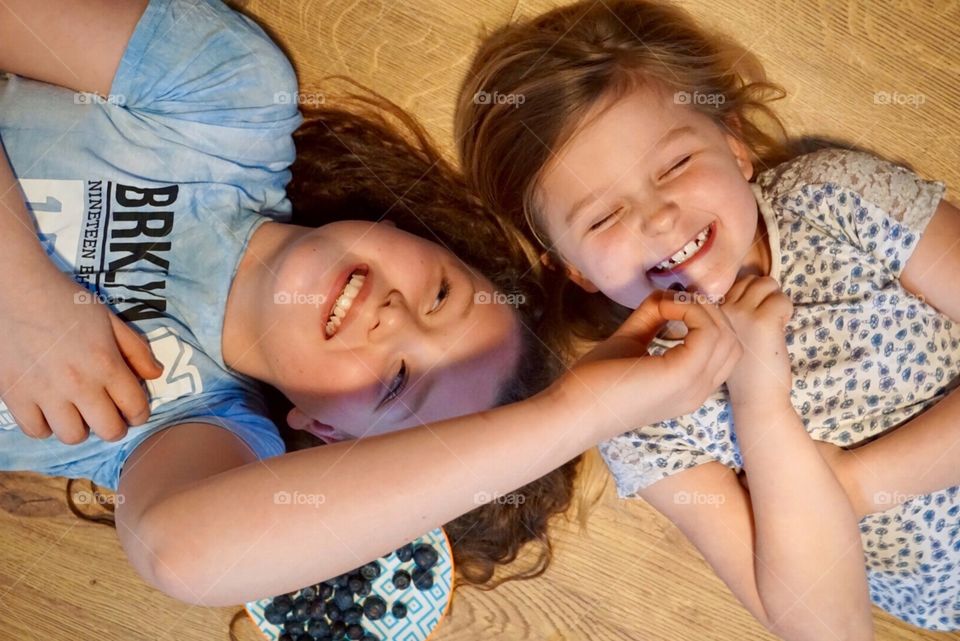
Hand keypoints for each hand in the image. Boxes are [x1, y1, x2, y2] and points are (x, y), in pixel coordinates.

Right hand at [0, 273, 163, 443]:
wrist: (17, 289)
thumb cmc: (67, 301)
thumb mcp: (110, 319)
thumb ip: (136, 349)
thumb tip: (155, 375)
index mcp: (106, 363)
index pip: (135, 408)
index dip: (140, 414)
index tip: (134, 410)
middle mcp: (78, 383)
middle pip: (108, 431)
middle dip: (115, 426)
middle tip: (108, 414)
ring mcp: (45, 392)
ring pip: (73, 436)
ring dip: (81, 427)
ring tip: (78, 412)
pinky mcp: (15, 395)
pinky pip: (36, 431)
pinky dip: (46, 425)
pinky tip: (50, 410)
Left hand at [551, 289, 741, 441]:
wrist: (572, 409)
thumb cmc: (596, 382)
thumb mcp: (631, 342)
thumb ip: (651, 318)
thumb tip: (667, 292)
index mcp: (690, 387)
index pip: (724, 350)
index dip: (705, 321)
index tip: (670, 306)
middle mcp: (698, 391)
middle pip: (732, 342)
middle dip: (707, 312)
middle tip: (672, 302)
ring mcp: (694, 387)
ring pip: (727, 336)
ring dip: (699, 310)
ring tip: (667, 305)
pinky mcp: (681, 376)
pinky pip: (708, 332)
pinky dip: (689, 311)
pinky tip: (662, 309)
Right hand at [718, 275, 792, 402]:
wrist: (754, 397)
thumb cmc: (746, 369)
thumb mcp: (729, 336)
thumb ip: (734, 312)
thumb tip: (756, 287)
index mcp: (711, 313)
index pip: (736, 284)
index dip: (752, 298)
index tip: (753, 323)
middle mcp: (721, 310)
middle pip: (752, 280)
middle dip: (765, 297)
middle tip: (764, 323)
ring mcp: (740, 314)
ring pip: (767, 284)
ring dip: (776, 302)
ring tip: (772, 326)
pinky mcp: (762, 321)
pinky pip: (782, 300)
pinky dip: (787, 313)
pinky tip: (779, 332)